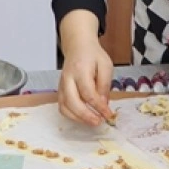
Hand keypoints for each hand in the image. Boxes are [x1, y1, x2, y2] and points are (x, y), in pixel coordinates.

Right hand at [58, 11, 114, 125]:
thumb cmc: (93, 55)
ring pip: (64, 107)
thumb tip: (103, 104)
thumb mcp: (106, 65)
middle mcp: (68, 79)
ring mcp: (61, 85)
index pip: (88, 93)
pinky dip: (72, 115)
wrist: (78, 46)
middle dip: (86, 115)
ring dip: (78, 118)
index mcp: (80, 70)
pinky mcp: (60, 90)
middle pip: (72, 101)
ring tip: (92, 122)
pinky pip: (62, 106)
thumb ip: (104, 84)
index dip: (98, 106)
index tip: (108, 114)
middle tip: (99, 122)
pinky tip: (83, 117)